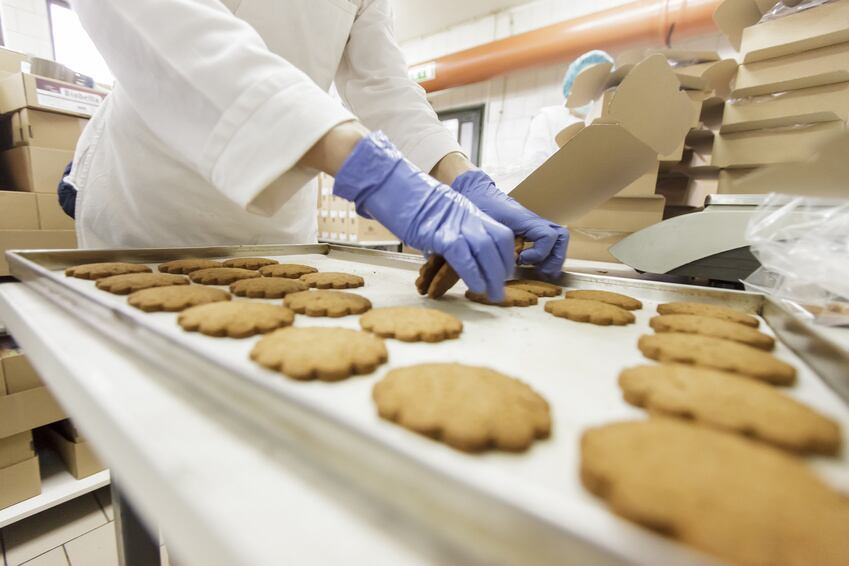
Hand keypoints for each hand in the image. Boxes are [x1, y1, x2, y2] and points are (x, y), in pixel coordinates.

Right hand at [333, 132, 513, 300]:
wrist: (388, 181)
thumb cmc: (403, 197)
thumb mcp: (435, 212)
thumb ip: (446, 229)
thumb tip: (445, 250)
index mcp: (467, 211)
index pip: (499, 233)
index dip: (505, 255)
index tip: (501, 272)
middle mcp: (467, 216)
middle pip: (498, 242)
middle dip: (502, 269)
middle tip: (499, 290)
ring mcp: (454, 223)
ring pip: (487, 250)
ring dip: (492, 276)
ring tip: (492, 294)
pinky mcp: (439, 233)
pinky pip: (464, 257)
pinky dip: (473, 274)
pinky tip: (476, 287)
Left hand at [452, 170, 568, 279]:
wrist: (477, 193)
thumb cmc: (480, 206)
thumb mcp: (486, 224)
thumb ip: (497, 243)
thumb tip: (503, 265)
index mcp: (525, 220)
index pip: (548, 236)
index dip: (539, 253)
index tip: (520, 260)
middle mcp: (534, 222)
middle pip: (561, 238)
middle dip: (555, 259)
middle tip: (541, 272)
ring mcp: (533, 226)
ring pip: (558, 240)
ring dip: (552, 258)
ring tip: (538, 271)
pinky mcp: (529, 230)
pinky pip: (546, 242)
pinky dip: (544, 255)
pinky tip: (528, 264)